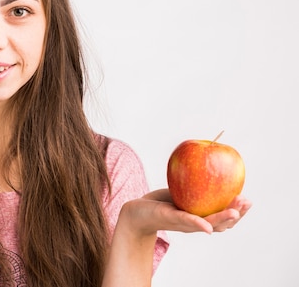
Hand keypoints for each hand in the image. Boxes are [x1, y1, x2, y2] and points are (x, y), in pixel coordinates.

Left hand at [121, 188, 251, 234]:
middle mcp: (195, 224)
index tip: (249, 200)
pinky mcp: (170, 219)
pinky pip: (186, 221)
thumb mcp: (181, 191)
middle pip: (221, 223)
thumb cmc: (160, 202)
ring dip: (222, 219)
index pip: (224, 218)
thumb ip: (195, 183)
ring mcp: (184, 223)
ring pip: (207, 225)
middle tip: (246, 202)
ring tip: (234, 213)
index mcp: (200, 217)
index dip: (238, 211)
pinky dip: (197, 224)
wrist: (137, 213)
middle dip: (235, 214)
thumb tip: (210, 159)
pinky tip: (207, 227)